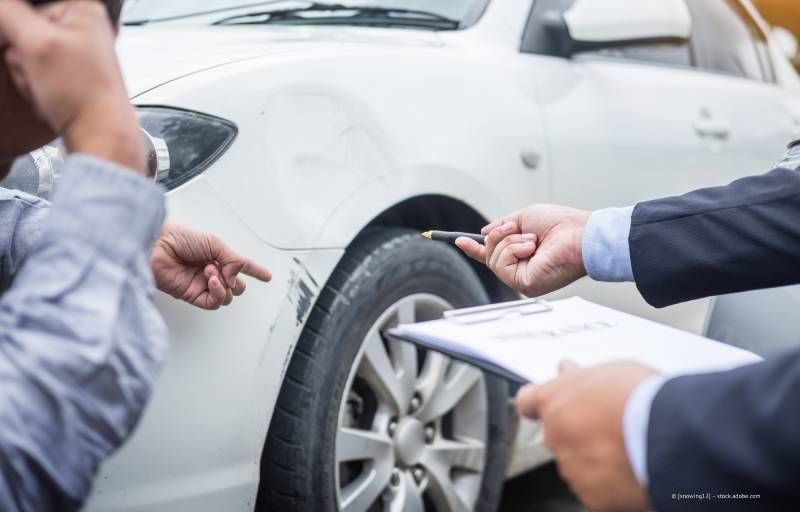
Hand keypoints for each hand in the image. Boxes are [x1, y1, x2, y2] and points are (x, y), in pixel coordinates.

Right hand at [0, 0, 144, 171]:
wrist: (99, 135)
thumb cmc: (84, 95)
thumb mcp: (37, 44)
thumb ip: (8, 12)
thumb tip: (0, 6)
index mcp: (83, 10)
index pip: (22, 6)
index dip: (17, 31)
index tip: (28, 49)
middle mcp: (82, 29)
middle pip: (22, 31)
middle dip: (22, 57)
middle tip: (42, 73)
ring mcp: (74, 54)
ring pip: (23, 55)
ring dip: (27, 74)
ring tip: (49, 87)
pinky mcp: (67, 76)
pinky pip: (33, 73)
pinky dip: (34, 86)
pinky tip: (50, 95)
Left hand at [151, 220, 271, 309]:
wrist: (157, 245)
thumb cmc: (179, 236)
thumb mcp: (215, 243)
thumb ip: (233, 260)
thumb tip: (238, 277)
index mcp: (216, 255)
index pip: (240, 266)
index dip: (255, 271)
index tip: (267, 276)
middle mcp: (210, 271)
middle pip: (236, 286)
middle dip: (236, 280)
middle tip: (226, 270)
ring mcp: (201, 284)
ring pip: (227, 296)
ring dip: (224, 285)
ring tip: (210, 271)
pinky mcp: (191, 295)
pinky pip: (213, 302)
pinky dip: (217, 293)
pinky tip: (210, 281)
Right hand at [456, 205, 589, 296]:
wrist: (580, 234)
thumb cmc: (561, 225)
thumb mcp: (524, 218)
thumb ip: (502, 226)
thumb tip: (483, 234)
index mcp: (523, 256)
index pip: (494, 255)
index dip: (475, 248)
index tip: (459, 240)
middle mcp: (522, 270)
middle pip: (489, 254)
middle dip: (499, 236)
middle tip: (516, 228)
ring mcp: (522, 279)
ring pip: (493, 258)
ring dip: (510, 241)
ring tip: (532, 240)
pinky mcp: (524, 285)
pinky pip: (501, 264)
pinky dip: (514, 249)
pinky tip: (532, 248)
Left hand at [516, 361, 657, 511]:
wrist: (667, 436)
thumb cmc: (641, 398)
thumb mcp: (607, 371)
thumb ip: (581, 378)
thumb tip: (570, 373)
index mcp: (553, 400)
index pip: (528, 401)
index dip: (537, 403)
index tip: (545, 404)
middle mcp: (555, 435)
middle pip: (558, 433)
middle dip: (576, 429)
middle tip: (606, 424)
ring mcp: (571, 468)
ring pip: (577, 462)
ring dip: (594, 456)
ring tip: (628, 447)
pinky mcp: (591, 496)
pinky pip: (596, 488)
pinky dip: (610, 481)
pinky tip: (631, 469)